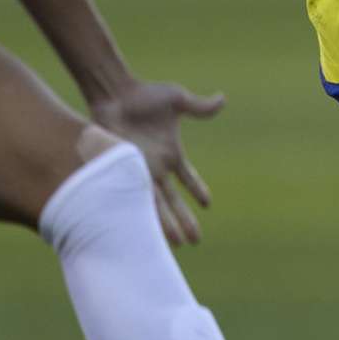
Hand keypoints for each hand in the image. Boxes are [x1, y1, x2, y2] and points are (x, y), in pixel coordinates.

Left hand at [89, 79, 223, 245]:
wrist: (115, 94)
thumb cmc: (145, 94)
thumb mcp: (178, 100)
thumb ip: (200, 107)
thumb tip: (223, 99)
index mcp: (171, 153)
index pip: (189, 179)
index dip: (198, 191)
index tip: (207, 204)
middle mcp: (156, 167)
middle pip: (174, 201)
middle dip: (185, 221)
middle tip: (195, 241)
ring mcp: (139, 171)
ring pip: (155, 205)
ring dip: (166, 225)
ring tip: (176, 245)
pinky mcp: (122, 171)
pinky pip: (133, 197)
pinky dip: (140, 213)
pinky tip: (145, 230)